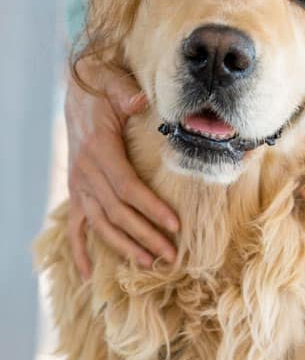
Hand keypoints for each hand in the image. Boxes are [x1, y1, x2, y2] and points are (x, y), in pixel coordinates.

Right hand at [65, 56, 179, 279]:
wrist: (79, 90)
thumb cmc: (104, 88)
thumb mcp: (114, 84)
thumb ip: (126, 93)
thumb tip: (140, 100)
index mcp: (99, 149)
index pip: (127, 187)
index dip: (151, 208)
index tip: (175, 225)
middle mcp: (85, 172)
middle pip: (118, 212)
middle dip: (146, 235)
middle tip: (172, 255)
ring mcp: (78, 185)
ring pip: (101, 224)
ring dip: (125, 246)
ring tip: (150, 264)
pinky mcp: (76, 191)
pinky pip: (75, 227)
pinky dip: (80, 251)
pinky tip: (88, 275)